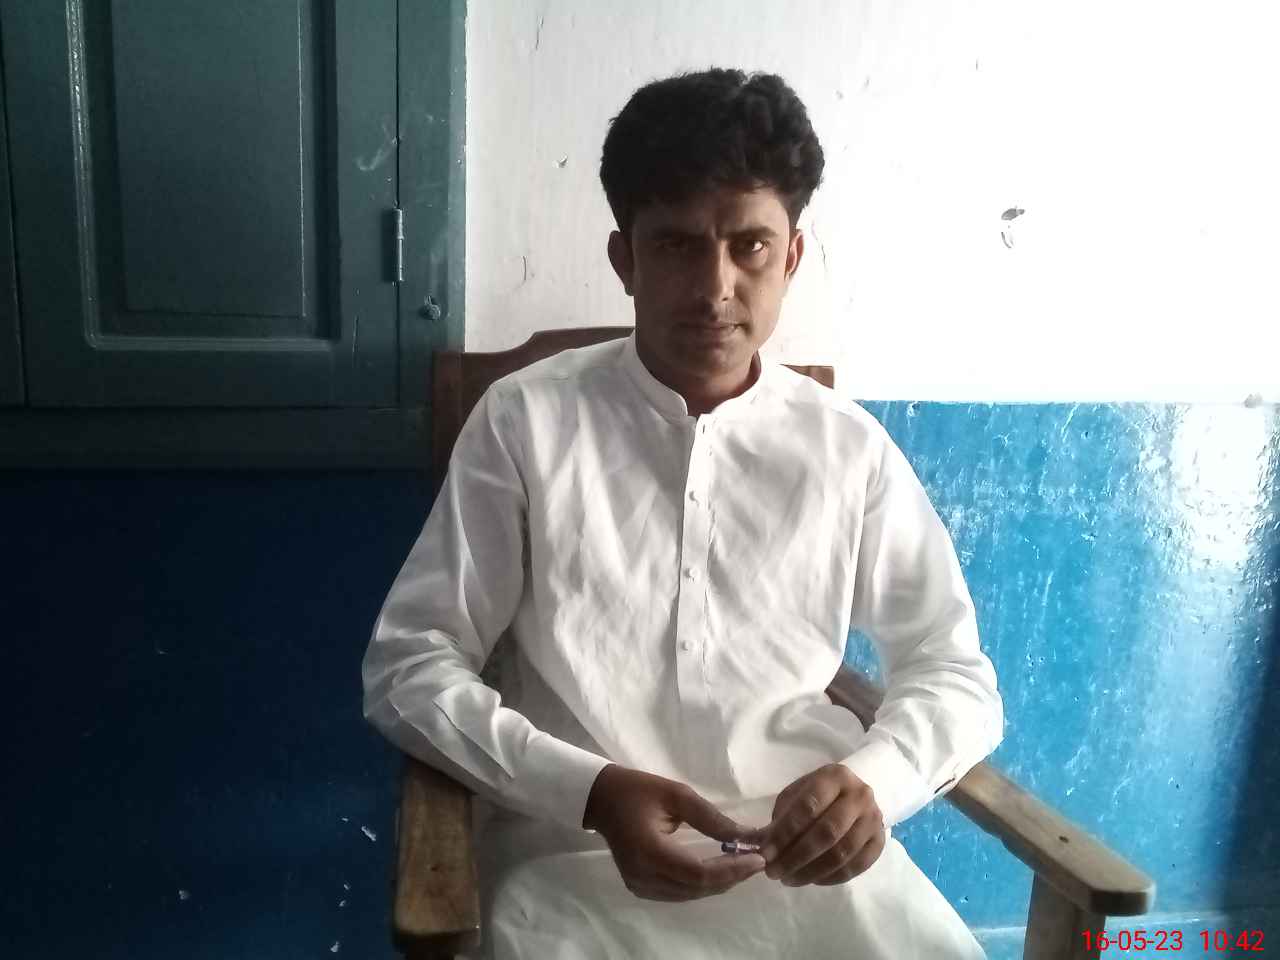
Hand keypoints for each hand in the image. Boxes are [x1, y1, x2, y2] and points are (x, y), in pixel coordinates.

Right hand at [583, 764, 765, 901]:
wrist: (601, 799)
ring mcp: (640, 886)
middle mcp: (643, 876)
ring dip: (719, 882)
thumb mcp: (677, 795)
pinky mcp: (640, 887)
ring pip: (690, 894)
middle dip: (731, 877)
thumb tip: (747, 837)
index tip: (758, 859)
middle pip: (697, 888)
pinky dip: (702, 884)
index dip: (731, 871)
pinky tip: (719, 870)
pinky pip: (679, 892)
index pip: (698, 874)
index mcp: (649, 852)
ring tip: (744, 864)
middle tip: (757, 860)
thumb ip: (711, 819)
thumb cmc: (638, 790)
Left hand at [753, 763, 885, 886]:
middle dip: (796, 856)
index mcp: (835, 776)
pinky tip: (811, 880)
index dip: (785, 833)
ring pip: (842, 853)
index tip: (765, 854)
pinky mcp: (879, 842)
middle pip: (827, 832)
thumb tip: (761, 846)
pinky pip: (856, 867)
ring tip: (788, 879)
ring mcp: (874, 819)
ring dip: (811, 871)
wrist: (853, 797)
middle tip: (774, 872)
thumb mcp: (796, 796)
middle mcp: (860, 795)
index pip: (808, 807)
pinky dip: (831, 878)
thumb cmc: (816, 796)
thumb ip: (780, 818)